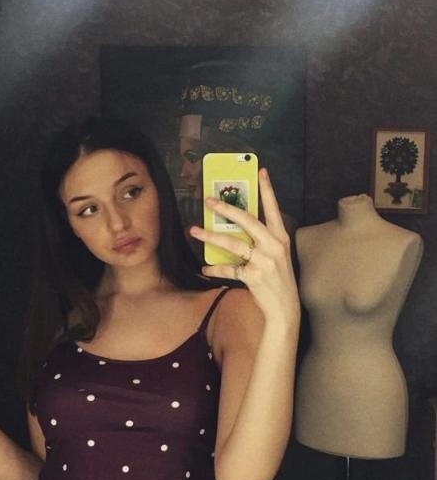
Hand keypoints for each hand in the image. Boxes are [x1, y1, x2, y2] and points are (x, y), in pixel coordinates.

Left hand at [190, 169, 299, 325]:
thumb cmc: (278, 279)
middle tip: (208, 201)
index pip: (273, 208)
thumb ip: (262, 239)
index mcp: (281, 237)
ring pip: (232, 243)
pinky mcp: (253, 276)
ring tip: (194, 231)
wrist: (284, 308)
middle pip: (247, 220)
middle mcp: (274, 246)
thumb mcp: (276, 255)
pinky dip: (215, 268)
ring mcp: (264, 261)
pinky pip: (228, 268)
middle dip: (225, 208)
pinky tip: (205, 268)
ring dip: (210, 236)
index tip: (260, 171)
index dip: (267, 189)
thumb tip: (236, 225)